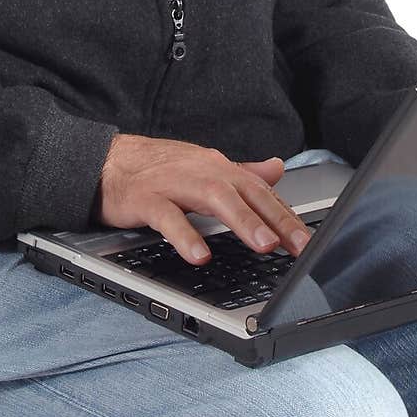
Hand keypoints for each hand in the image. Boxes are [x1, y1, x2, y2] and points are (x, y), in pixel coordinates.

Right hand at [93, 133, 312, 264]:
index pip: (260, 191)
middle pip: (245, 193)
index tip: (309, 242)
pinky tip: (200, 255)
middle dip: (275, 219)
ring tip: (264, 245)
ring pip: (214, 199)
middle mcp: (201, 171)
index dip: (286, 215)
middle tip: (299, 246)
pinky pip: (168, 217)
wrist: (107, 161)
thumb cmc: (158, 168)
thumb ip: (241, 172)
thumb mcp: (204, 168)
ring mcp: (174, 183)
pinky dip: (185, 236)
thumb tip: (277, 168)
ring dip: (242, 221)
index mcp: (218, 168)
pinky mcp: (146, 199)